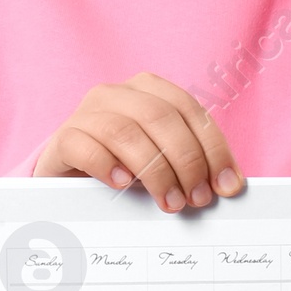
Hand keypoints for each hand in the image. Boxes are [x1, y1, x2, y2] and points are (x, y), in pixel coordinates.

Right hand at [30, 71, 243, 211]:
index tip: (227, 185)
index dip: (213, 148)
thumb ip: (188, 161)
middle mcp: (116, 93)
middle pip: (160, 118)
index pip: (190, 110)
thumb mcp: (160, 158)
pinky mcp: (62, 138)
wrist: (68, 174)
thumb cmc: (123, 164)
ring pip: (125, 132)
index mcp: (148, 89)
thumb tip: (226, 185)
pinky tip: (123, 184)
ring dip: (154, 170)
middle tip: (197, 198)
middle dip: (187, 160)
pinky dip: (107, 165)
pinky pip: (85, 146)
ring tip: (169, 201)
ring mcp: (85, 113)